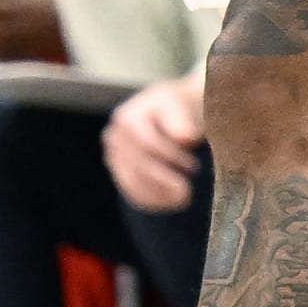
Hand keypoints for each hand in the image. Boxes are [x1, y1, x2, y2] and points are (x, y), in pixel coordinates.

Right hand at [104, 73, 204, 211]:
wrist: (169, 112)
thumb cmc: (178, 107)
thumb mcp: (183, 104)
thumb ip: (182, 120)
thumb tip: (185, 138)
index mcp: (128, 117)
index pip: (147, 144)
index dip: (171, 157)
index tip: (194, 166)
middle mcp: (115, 137)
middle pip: (137, 165)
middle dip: (165, 179)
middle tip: (189, 191)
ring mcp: (113, 157)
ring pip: (132, 183)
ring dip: (159, 195)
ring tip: (184, 198)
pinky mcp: (120, 173)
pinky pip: (132, 193)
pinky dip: (153, 201)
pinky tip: (173, 203)